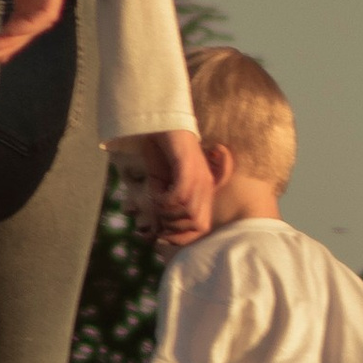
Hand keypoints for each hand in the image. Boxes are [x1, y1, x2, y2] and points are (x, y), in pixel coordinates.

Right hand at [118, 130, 210, 247]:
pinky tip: (155, 191)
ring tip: (155, 198)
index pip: (203, 228)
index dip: (183, 238)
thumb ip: (164, 206)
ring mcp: (200, 177)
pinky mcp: (188, 168)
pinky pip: (179, 196)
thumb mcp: (163, 185)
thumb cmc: (162, 154)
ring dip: (167, 212)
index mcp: (204, 193)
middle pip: (198, 225)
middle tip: (157, 216)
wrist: (164, 124)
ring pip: (188, 212)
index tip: (162, 237)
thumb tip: (156, 233)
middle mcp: (206, 187)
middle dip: (174, 227)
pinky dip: (164, 200)